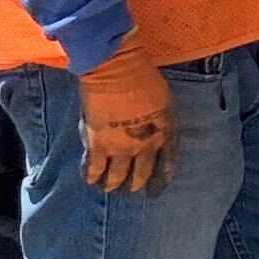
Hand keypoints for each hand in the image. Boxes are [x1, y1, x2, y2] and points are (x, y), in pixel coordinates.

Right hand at [75, 47, 175, 194]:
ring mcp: (122, 148)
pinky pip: (94, 169)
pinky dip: (92, 176)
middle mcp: (146, 146)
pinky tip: (90, 179)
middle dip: (136, 183)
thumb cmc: (142, 75)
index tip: (157, 186)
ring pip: (117, 177)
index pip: (168, 161)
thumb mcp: (164, 99)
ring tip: (109, 187)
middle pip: (143, 174)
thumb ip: (159, 119)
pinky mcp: (99, 146)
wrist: (116, 69)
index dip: (163, 175)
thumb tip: (152, 129)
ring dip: (113, 184)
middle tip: (131, 188)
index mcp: (165, 132)